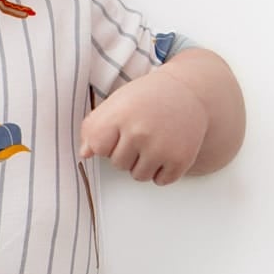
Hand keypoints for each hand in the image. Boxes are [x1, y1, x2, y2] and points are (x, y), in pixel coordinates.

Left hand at [78, 70, 208, 184]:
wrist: (189, 92)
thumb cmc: (148, 99)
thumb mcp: (116, 102)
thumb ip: (94, 127)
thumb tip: (84, 154)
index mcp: (120, 115)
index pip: (98, 147)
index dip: (106, 143)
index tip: (117, 132)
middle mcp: (140, 132)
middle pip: (119, 164)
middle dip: (127, 153)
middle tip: (142, 133)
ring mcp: (161, 147)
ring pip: (139, 176)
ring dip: (144, 164)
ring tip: (154, 141)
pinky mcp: (180, 159)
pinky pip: (161, 181)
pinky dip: (163, 171)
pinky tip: (167, 150)